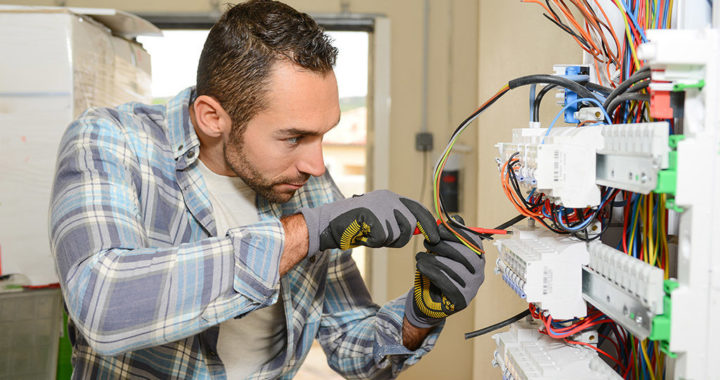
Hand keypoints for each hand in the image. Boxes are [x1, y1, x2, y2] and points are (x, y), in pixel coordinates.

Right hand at [300, 190, 439, 254]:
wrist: (327, 223)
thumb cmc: (353, 225)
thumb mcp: (380, 220)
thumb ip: (399, 223)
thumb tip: (421, 231)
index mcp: (390, 197)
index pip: (418, 209)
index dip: (429, 224)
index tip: (436, 237)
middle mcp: (388, 198)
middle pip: (410, 225)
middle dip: (400, 237)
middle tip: (382, 238)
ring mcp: (380, 206)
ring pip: (397, 234)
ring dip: (384, 241)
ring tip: (368, 232)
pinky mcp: (372, 216)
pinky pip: (382, 239)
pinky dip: (372, 242)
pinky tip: (362, 234)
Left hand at [405, 217, 485, 327]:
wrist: (429, 300)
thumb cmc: (437, 272)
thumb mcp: (442, 252)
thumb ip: (449, 237)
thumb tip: (456, 218)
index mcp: (477, 258)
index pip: (473, 241)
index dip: (456, 233)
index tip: (439, 229)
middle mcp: (479, 273)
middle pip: (466, 255)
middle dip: (444, 245)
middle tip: (427, 242)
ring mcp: (472, 288)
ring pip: (454, 268)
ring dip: (434, 259)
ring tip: (420, 256)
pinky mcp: (461, 300)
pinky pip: (446, 282)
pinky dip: (431, 271)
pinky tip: (420, 266)